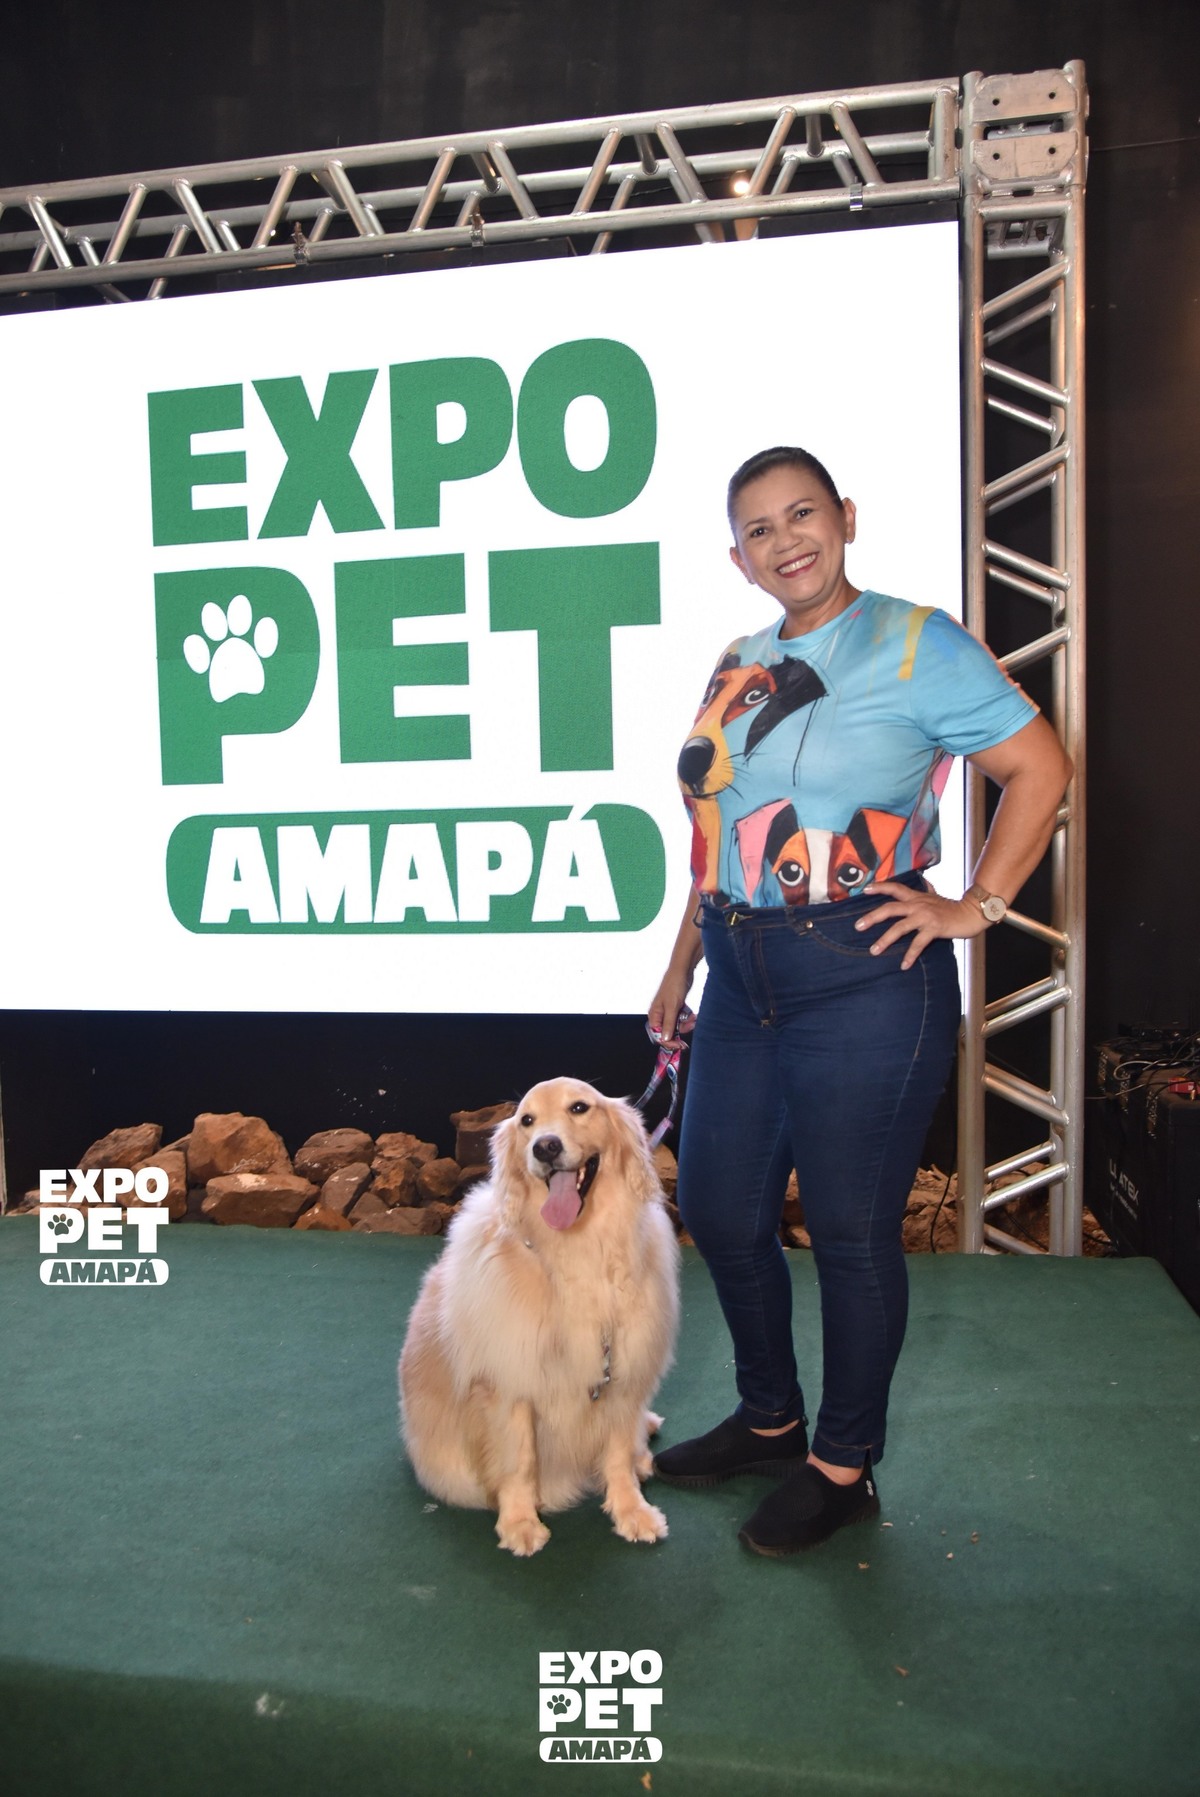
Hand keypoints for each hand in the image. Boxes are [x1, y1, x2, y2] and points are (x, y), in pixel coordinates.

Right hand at [648, 973, 695, 1048]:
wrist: (683, 971)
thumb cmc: (673, 986)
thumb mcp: (672, 1007)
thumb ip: (669, 1024)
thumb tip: (665, 1039)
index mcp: (654, 1015)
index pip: (658, 1035)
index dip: (668, 1041)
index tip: (680, 1045)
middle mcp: (660, 1014)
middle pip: (669, 1032)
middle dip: (680, 1031)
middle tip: (690, 1026)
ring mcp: (669, 1011)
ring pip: (677, 1026)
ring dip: (686, 1024)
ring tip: (693, 1018)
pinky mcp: (677, 1008)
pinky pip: (682, 1019)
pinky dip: (688, 1018)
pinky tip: (693, 1014)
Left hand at [855, 880, 985, 969]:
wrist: (970, 913)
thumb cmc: (951, 908)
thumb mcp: (934, 898)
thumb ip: (924, 895)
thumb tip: (919, 888)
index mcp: (916, 897)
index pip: (895, 888)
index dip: (880, 887)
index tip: (864, 889)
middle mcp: (918, 904)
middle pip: (890, 908)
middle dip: (872, 917)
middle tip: (858, 926)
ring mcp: (925, 916)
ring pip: (900, 927)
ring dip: (885, 939)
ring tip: (874, 950)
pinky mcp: (934, 928)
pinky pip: (918, 943)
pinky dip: (910, 955)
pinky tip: (904, 965)